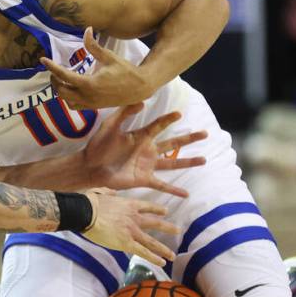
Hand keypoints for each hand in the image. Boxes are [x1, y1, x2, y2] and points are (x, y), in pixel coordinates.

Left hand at [41, 27, 154, 108]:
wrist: (139, 88)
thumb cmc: (125, 70)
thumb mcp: (109, 56)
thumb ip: (94, 46)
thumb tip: (87, 29)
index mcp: (90, 83)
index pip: (64, 76)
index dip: (52, 67)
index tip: (43, 60)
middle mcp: (88, 96)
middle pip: (61, 91)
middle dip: (54, 81)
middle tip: (53, 71)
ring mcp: (90, 103)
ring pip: (66, 100)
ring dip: (60, 91)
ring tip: (60, 80)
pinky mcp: (93, 107)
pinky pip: (74, 106)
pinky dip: (68, 98)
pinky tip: (71, 88)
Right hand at [82, 188, 177, 265]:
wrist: (85, 213)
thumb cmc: (89, 202)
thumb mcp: (101, 191)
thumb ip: (109, 192)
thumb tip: (112, 192)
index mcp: (130, 204)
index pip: (148, 207)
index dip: (158, 209)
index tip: (165, 211)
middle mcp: (135, 218)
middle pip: (155, 223)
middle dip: (168, 227)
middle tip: (177, 230)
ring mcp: (132, 231)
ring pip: (152, 242)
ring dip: (164, 249)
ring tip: (172, 254)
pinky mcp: (126, 243)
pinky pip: (143, 252)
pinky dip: (154, 258)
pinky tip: (162, 262)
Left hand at [83, 103, 207, 196]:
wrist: (90, 167)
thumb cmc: (98, 145)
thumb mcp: (110, 126)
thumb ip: (124, 113)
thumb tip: (141, 102)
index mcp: (141, 136)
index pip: (159, 125)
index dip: (169, 119)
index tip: (180, 114)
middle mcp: (148, 150)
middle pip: (173, 143)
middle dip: (189, 139)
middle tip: (205, 133)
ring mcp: (147, 165)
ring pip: (173, 163)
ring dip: (188, 162)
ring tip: (204, 159)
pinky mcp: (143, 179)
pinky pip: (162, 185)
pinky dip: (173, 190)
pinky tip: (186, 194)